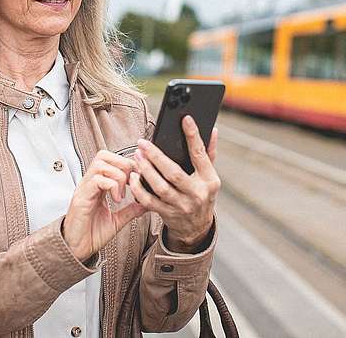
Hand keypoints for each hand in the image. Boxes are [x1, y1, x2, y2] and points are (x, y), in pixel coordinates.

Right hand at [62, 151, 145, 261]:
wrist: (77, 249)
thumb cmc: (91, 234)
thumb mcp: (117, 220)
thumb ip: (130, 210)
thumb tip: (146, 202)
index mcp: (97, 185)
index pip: (110, 159)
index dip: (126, 164)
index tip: (137, 178)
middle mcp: (89, 182)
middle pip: (104, 155)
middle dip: (123, 165)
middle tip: (131, 183)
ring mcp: (84, 188)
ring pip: (101, 164)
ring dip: (117, 176)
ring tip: (122, 194)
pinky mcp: (81, 197)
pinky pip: (97, 180)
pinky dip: (111, 186)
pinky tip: (116, 200)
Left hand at [129, 116, 219, 251]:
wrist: (197, 228)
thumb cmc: (202, 193)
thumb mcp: (209, 176)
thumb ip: (209, 153)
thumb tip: (212, 130)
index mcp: (209, 180)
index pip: (200, 154)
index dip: (193, 136)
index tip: (185, 119)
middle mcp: (196, 193)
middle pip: (174, 173)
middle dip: (156, 156)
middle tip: (143, 143)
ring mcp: (181, 206)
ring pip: (160, 187)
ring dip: (146, 170)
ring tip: (137, 156)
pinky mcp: (167, 214)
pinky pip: (149, 201)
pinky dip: (139, 189)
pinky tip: (133, 177)